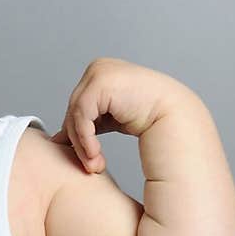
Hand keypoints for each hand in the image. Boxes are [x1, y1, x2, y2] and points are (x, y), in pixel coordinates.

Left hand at [48, 57, 196, 173]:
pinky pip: (82, 115)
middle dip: (80, 141)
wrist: (175, 115)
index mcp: (100, 74)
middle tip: (92, 166)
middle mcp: (97, 69)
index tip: (86, 158)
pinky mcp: (100, 83)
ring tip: (95, 165)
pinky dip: (85, 138)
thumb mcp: (110, 119)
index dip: (78, 133)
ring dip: (83, 144)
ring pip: (75, 114)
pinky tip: (96, 155)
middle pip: (74, 110)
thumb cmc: (148, 117)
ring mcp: (98, 73)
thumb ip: (87, 124)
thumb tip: (59, 139)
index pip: (78, 106)